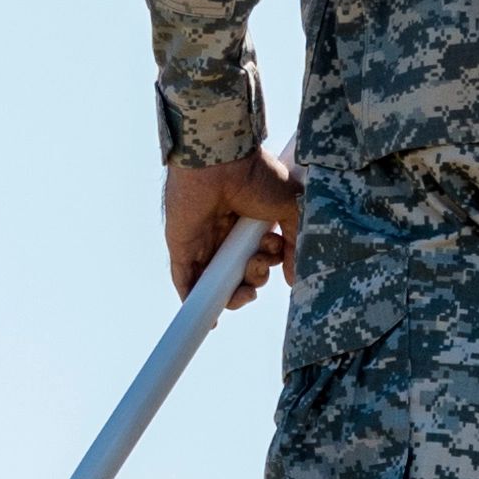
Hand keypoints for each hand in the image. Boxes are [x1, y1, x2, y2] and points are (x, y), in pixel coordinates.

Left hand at [161, 153, 303, 302]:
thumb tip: (292, 277)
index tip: (275, 251)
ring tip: (246, 285)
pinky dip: (196, 300)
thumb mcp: (289, 208)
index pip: (260, 257)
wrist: (222, 161)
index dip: (269, 263)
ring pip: (218, 283)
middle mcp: (227, 234)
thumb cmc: (256, 176)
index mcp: (250, 223)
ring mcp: (204, 242)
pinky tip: (211, 317)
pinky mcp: (183, 248)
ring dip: (236, 295)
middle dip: (255, 279)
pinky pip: (187, 281)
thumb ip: (294, 244)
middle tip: (258, 264)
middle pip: (241, 274)